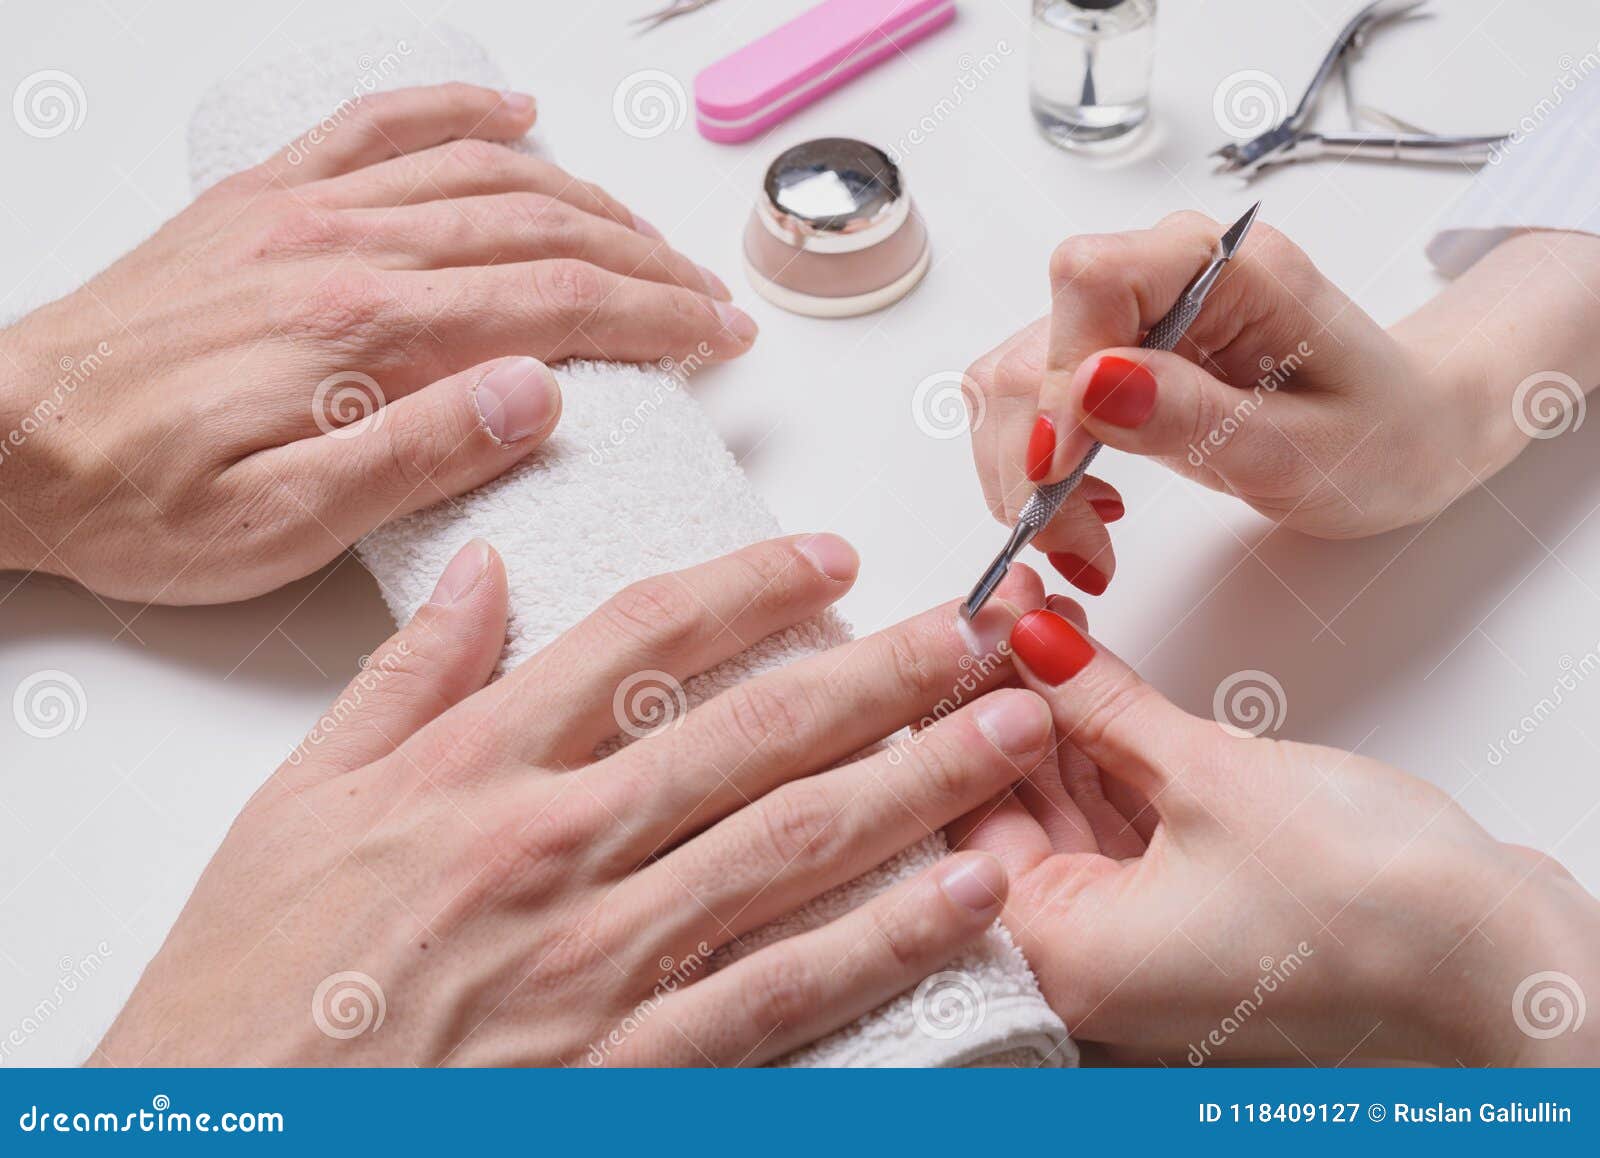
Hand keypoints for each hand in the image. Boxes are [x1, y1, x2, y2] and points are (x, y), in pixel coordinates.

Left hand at [0, 83, 757, 603]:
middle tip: (708, 299)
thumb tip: (541, 390)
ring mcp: (309, 209)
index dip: (660, 316)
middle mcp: (349, 248)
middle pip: (545, 229)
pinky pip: (380, 124)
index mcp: (368, 333)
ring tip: (647, 236)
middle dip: (648, 261)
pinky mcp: (267, 198)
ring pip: (486, 174)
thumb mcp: (287, 525)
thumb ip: (420, 455)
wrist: (6, 440)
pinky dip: (460, 110)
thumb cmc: (139, 497)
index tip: (717, 335)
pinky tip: (515, 118)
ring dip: (586, 198)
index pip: (561, 302)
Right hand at [95, 534, 1052, 1065]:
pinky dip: (881, 938)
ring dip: (917, 780)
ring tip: (1009, 735)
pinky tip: (962, 894)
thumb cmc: (250, 977)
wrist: (231, 1132)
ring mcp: (599, 955)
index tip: (834, 557)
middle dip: (882, 672)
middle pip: (752, 729)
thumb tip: (477, 569)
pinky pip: (780, 989)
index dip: (754, 584)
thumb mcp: (297, 799)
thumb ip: (404, 676)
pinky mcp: (630, 1063)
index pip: (643, 637)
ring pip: (792, 842)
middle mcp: (554, 842)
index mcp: (475, 766)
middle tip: (979, 632)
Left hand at [952, 579, 1599, 1065]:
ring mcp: (1140, 947)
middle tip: (1007, 612)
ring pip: (1066, 816)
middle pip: (1008, 815)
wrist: (1507, 967)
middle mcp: (1088, 967)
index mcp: (1063, 960)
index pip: (963, 821)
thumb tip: (1031, 641)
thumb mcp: (1208, 778)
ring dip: (1061, 725)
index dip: (960, 712)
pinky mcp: (1188, 919)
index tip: (962, 631)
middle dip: (1009, 706)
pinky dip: (1110, 761)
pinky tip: (1096, 683)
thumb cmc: (1376, 912)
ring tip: (1049, 624)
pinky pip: (1121, 830)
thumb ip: (1102, 706)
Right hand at [965, 214, 1577, 595]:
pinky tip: (1090, 513)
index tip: (1063, 472)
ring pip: (1015, 383)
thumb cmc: (1381, 437)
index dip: (1057, 374)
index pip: (1090, 279)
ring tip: (1088, 543)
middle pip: (1034, 344)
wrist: (1406, 435)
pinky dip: (1038, 474)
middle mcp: (1164, 276)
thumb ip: (1197, 417)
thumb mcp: (1306, 450)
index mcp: (1227, 267)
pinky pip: (1032, 408)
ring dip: (1025, 476)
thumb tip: (1090, 384)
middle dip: (1034, 457)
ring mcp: (1129, 318)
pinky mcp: (1107, 359)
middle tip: (1079, 547)